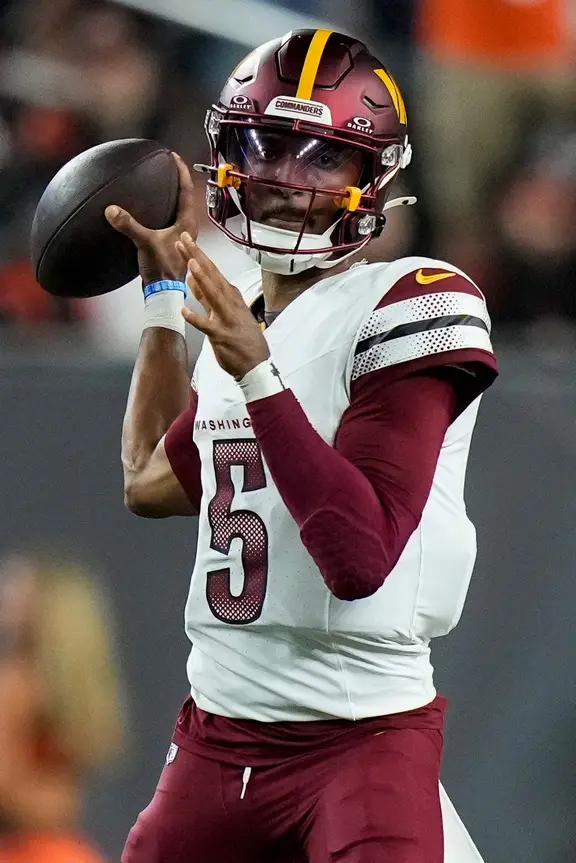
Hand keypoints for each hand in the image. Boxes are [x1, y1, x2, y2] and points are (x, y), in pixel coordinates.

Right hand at [105, 153, 196, 286]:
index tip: (175, 157)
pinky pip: (168, 221)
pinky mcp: (171, 245)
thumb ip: (129, 225)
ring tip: (160, 184)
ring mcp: (180, 237)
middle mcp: (187, 228)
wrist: (164, 292)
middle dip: (177, 181)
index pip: (187, 190)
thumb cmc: (162, 268)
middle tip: (168, 166)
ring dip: (170, 196)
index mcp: (187, 223)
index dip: (182, 172)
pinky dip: (161, 211)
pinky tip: (150, 212)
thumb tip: (111, 210)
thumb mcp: (145, 243)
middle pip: (185, 198)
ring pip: (177, 210)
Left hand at [175, 232, 269, 378]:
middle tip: (184, 239)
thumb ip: (207, 297)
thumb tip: (192, 278)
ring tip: (191, 263)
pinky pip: (206, 325)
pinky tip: (183, 310)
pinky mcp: (221, 336)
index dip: (199, 255)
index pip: (213, 272)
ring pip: (213, 295)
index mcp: (231, 298)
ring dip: (202, 279)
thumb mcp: (227, 312)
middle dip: (197, 257)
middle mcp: (230, 304)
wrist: (257, 365)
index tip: (187, 240)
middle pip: (212, 276)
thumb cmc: (242, 339)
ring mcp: (226, 319)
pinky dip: (194, 318)